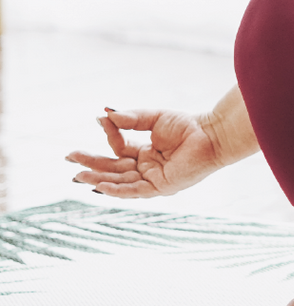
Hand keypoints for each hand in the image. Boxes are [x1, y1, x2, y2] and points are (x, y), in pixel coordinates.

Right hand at [65, 108, 223, 197]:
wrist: (211, 134)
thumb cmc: (189, 125)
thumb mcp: (154, 118)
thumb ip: (130, 118)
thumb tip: (105, 113)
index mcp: (146, 153)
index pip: (119, 149)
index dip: (109, 136)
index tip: (101, 120)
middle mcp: (147, 168)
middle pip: (114, 168)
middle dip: (92, 165)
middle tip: (70, 158)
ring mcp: (153, 179)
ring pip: (120, 182)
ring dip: (98, 178)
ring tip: (78, 174)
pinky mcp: (160, 187)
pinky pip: (134, 191)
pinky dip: (117, 190)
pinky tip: (100, 186)